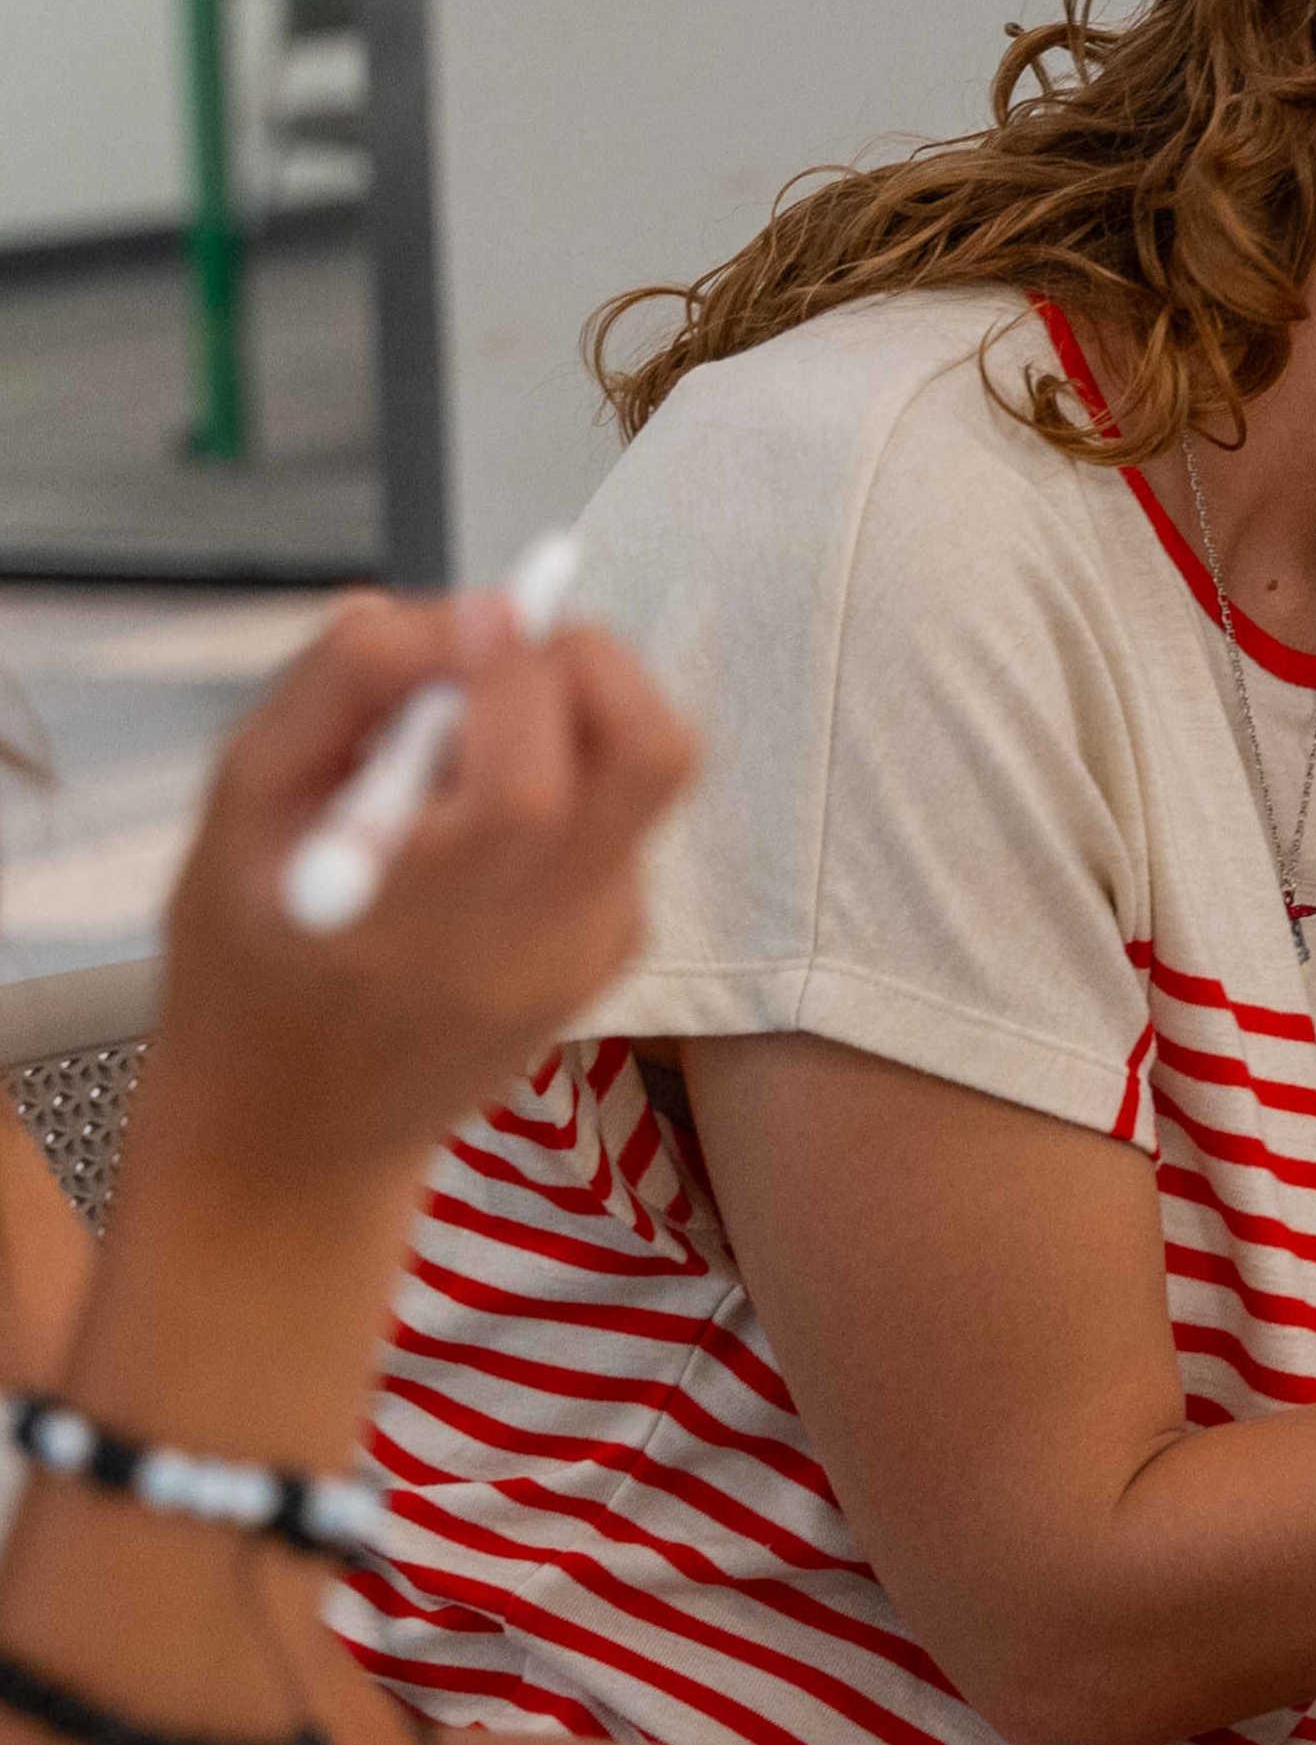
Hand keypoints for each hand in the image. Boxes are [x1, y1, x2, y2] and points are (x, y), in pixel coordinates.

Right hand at [128, 584, 696, 1204]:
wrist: (300, 1133)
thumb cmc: (244, 965)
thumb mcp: (239, 820)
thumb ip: (336, 697)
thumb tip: (451, 610)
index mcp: (416, 923)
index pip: (525, 781)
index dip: (514, 674)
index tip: (474, 617)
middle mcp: (534, 942)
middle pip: (648, 761)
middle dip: (592, 665)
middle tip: (508, 648)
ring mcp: (594, 949)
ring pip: (647, 781)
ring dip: (581, 715)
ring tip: (476, 732)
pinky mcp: (618, 951)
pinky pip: (625, 825)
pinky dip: (572, 781)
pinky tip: (485, 815)